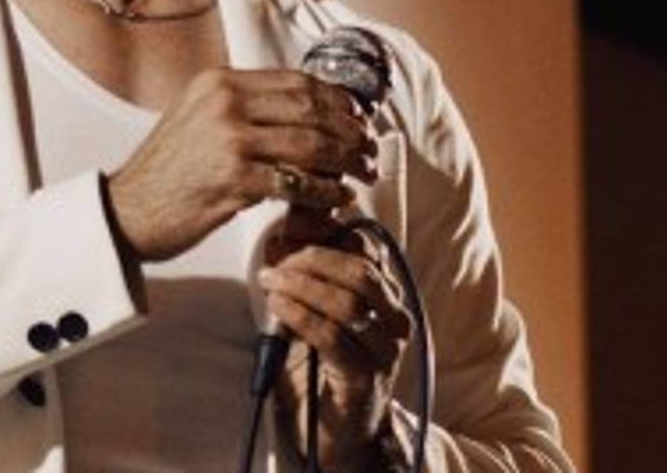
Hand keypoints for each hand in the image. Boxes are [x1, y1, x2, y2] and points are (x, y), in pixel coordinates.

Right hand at [105, 67, 377, 262]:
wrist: (125, 211)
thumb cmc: (168, 173)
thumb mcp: (199, 119)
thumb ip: (245, 108)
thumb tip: (306, 110)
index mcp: (219, 82)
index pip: (297, 82)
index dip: (337, 101)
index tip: (359, 119)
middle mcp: (225, 102)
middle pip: (310, 109)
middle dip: (350, 131)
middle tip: (370, 150)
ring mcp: (229, 139)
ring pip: (310, 144)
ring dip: (346, 161)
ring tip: (363, 174)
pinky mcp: (234, 179)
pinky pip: (296, 183)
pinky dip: (325, 192)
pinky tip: (338, 198)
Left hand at [258, 210, 412, 469]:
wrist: (338, 431)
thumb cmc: (324, 366)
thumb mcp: (318, 313)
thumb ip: (308, 278)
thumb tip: (282, 234)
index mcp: (389, 297)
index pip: (367, 250)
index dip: (328, 235)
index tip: (289, 234)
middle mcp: (396, 320)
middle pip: (360, 271)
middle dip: (313, 259)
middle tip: (276, 262)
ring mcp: (385, 350)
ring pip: (347, 302)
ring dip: (302, 286)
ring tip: (270, 282)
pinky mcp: (365, 377)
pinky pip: (332, 336)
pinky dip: (300, 315)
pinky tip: (278, 307)